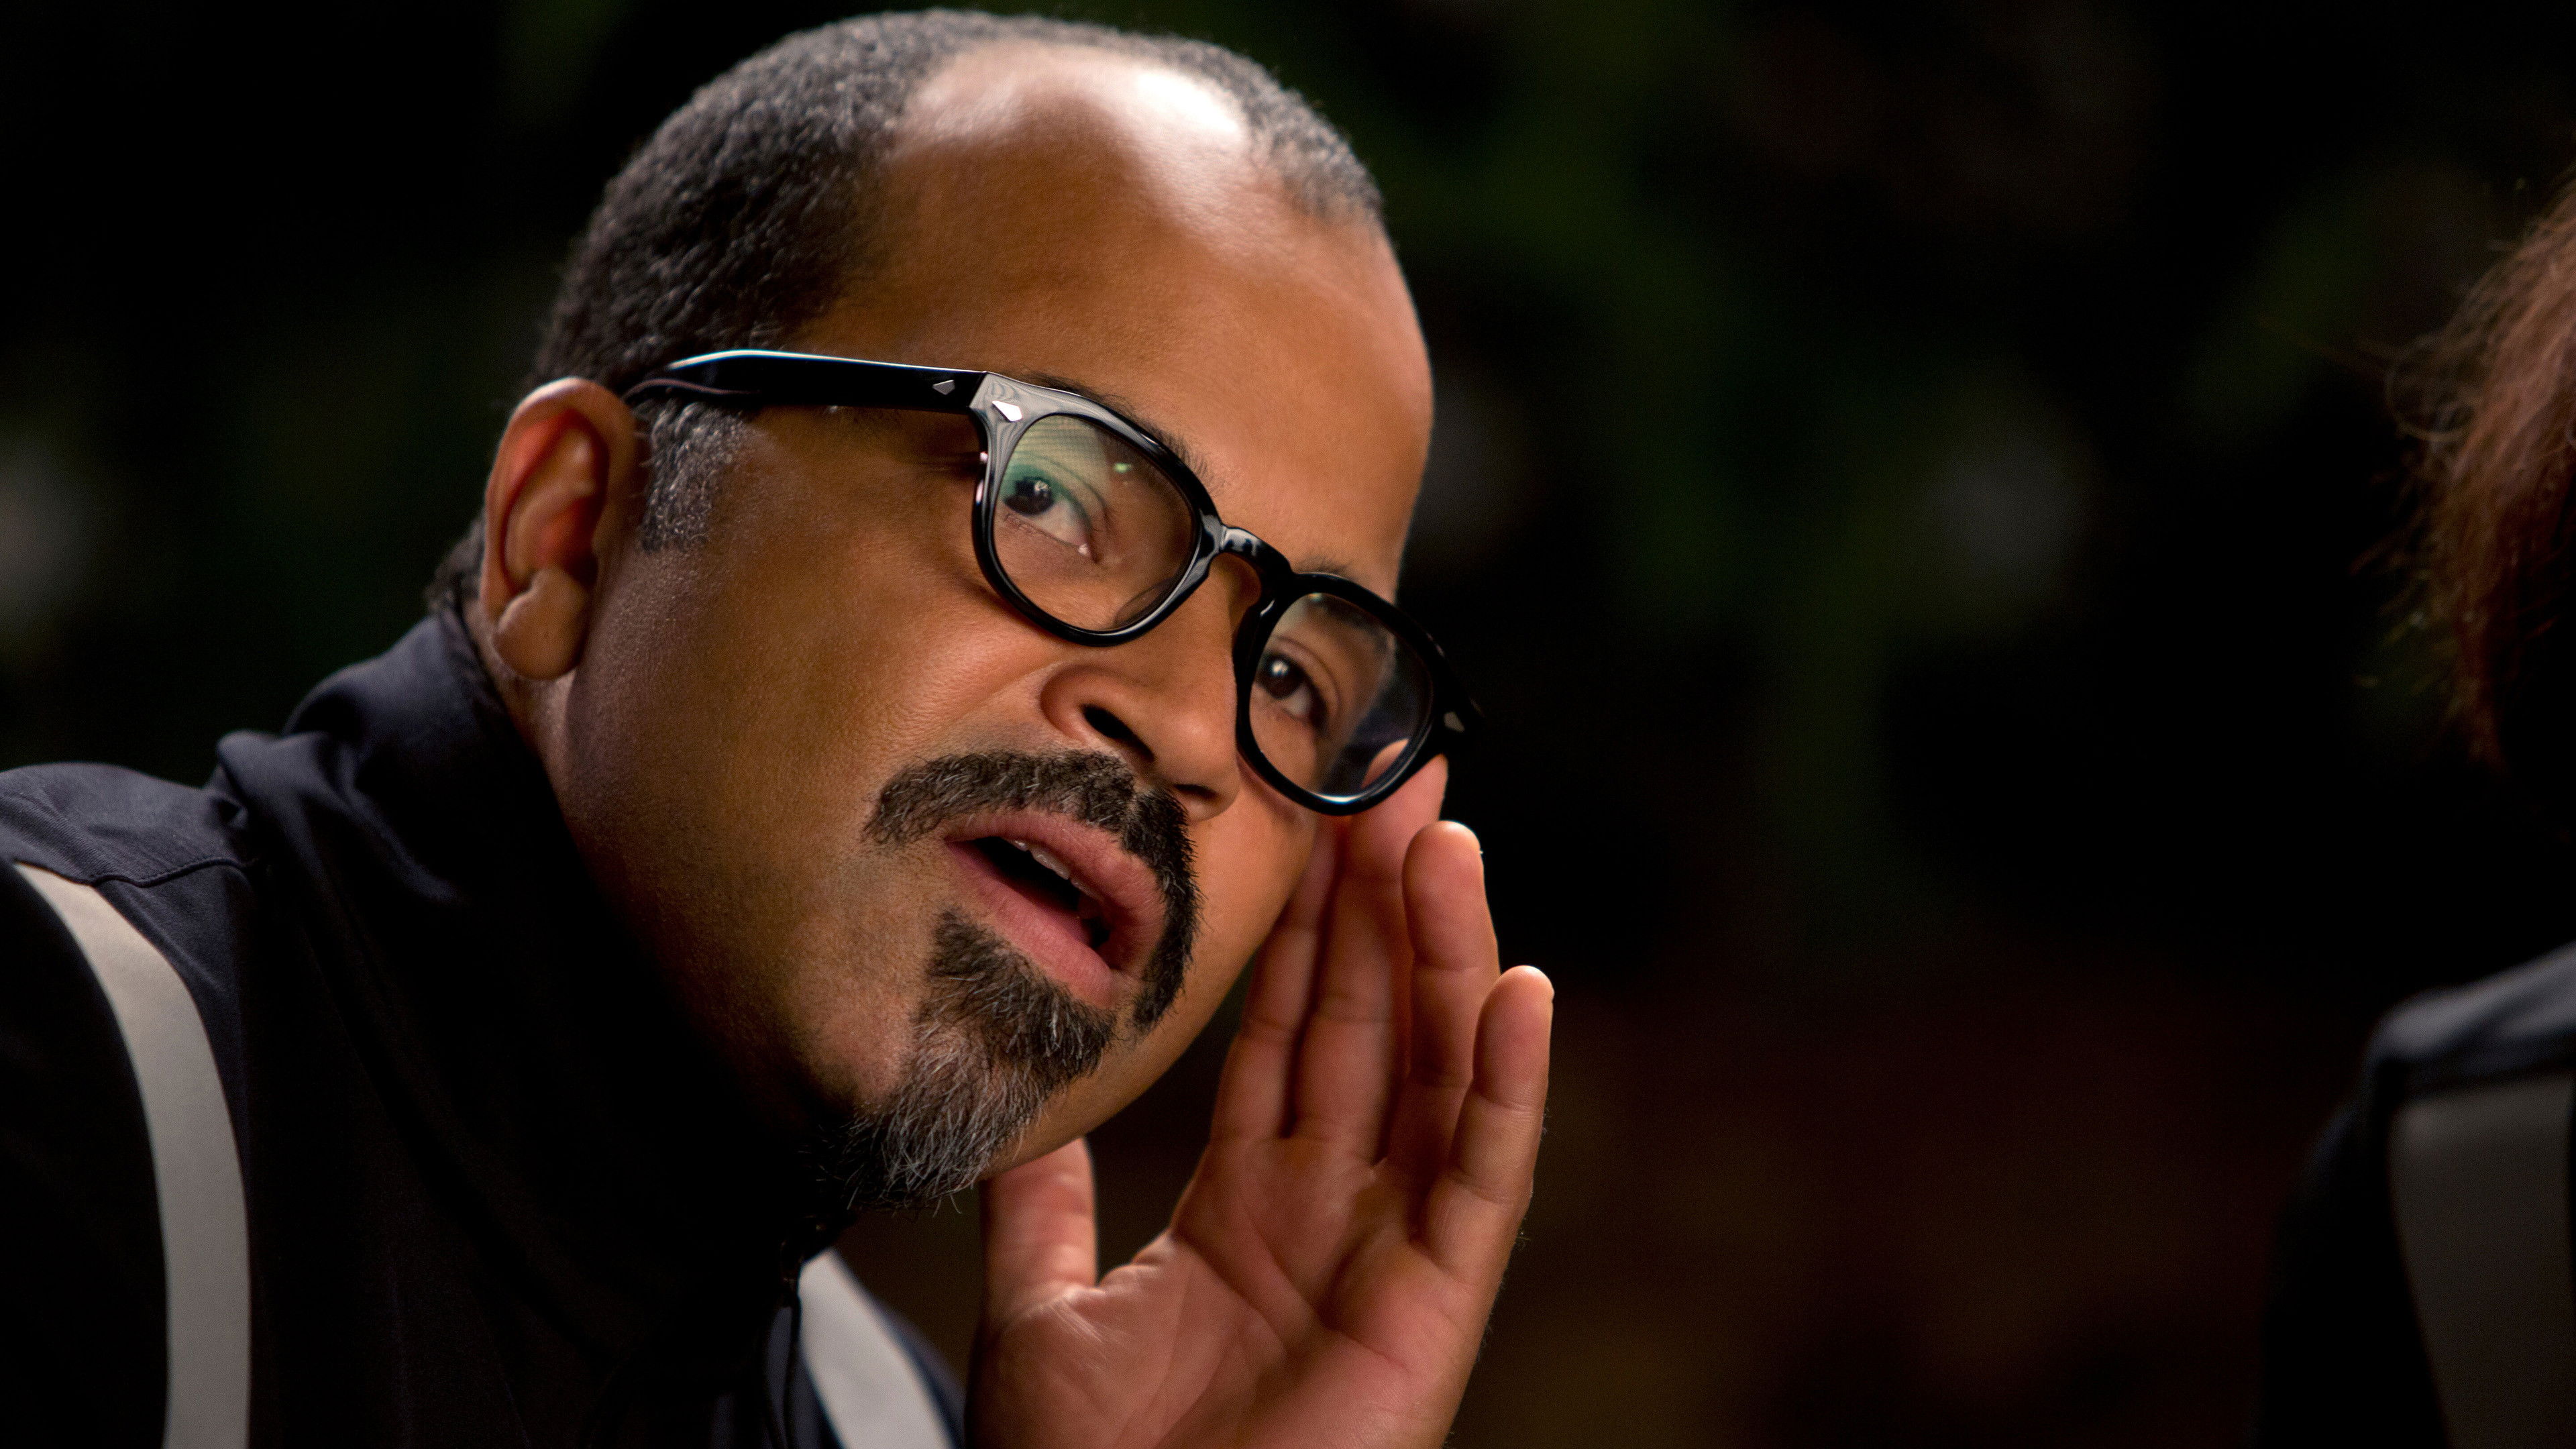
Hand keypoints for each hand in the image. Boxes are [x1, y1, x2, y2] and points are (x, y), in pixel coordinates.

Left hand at [970, 759, 1553, 1447]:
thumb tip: (1018, 1109)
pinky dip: (1509, 1087)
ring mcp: (1391, 1251)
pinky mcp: (1437, 1307)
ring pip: (1436, 1071)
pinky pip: (1483, 1178)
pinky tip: (1519, 994)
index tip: (1315, 817)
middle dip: (1384, 899)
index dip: (1308, 925)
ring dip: (1447, 953)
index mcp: (1248, 1202)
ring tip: (1442, 838)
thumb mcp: (1040, 1315)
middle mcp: (1332, 1210)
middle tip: (1395, 775)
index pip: (1291, 1030)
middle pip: (1374, 1023)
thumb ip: (1040, 1209)